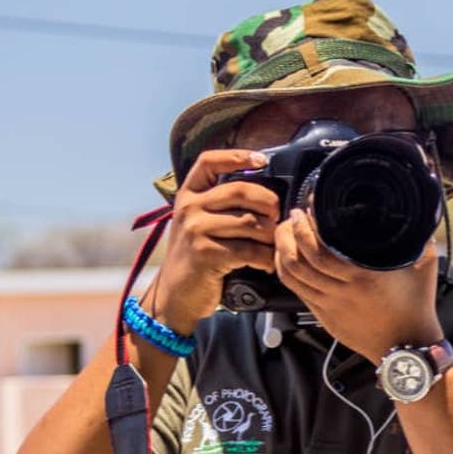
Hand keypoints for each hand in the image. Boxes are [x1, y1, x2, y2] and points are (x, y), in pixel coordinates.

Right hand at [143, 150, 280, 334]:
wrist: (175, 297)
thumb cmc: (196, 259)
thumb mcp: (198, 225)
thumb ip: (220, 206)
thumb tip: (265, 194)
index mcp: (187, 196)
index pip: (208, 162)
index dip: (237, 156)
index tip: (262, 160)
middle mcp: (189, 208)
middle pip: (240, 190)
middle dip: (268, 202)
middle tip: (277, 216)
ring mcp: (195, 230)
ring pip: (250, 222)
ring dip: (270, 235)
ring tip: (274, 244)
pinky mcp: (205, 254)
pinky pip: (249, 249)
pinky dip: (265, 258)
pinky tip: (267, 263)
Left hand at [274, 208, 442, 363]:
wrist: (408, 347)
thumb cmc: (417, 306)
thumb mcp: (424, 265)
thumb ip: (419, 237)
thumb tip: (418, 212)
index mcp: (362, 277)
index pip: (318, 251)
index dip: (304, 229)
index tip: (305, 210)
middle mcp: (341, 292)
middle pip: (297, 261)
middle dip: (287, 235)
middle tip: (291, 218)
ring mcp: (329, 307)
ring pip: (291, 277)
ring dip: (282, 252)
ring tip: (286, 234)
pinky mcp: (324, 317)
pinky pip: (296, 291)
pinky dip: (288, 271)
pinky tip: (289, 259)